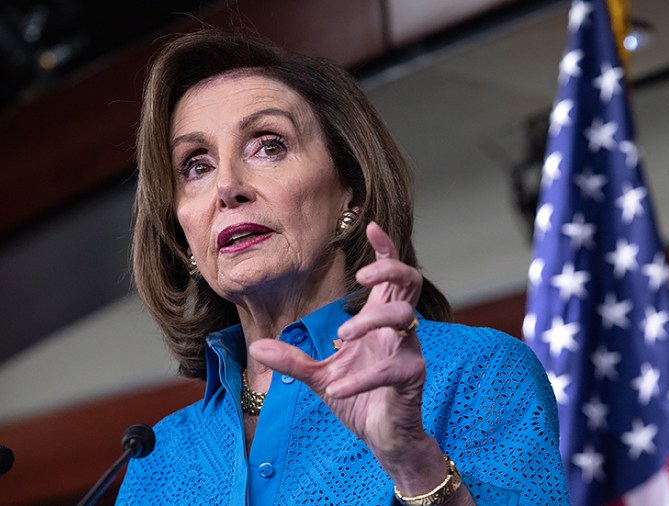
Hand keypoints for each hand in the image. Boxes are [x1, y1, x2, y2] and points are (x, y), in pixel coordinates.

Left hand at [250, 221, 433, 462]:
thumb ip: (293, 361)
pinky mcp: (411, 377)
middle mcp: (398, 330)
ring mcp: (408, 351)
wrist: (383, 438)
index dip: (386, 249)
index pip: (390, 276)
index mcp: (379, 321)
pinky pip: (391, 368)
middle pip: (409, 283)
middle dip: (390, 269)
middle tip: (361, 277)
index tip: (372, 227)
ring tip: (340, 337)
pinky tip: (338, 389)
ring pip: (405, 318)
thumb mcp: (320, 377)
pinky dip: (361, 378)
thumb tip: (257, 347)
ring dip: (369, 321)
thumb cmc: (361, 399)